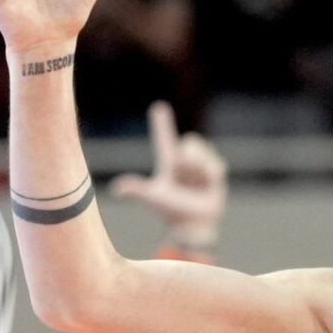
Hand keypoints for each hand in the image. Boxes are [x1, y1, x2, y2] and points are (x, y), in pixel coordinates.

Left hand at [110, 103, 226, 248]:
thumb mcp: (154, 197)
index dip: (161, 123)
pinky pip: (216, 166)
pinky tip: (208, 185)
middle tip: (184, 170)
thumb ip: (137, 190)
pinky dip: (210, 175)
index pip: (164, 138)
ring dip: (199, 168)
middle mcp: (184, 161)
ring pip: (203, 153)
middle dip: (189, 155)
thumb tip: (116, 189)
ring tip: (196, 183)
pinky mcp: (215, 173)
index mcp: (169, 163)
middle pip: (190, 141)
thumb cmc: (170, 211)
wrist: (192, 225)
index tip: (158, 106)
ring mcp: (201, 166)